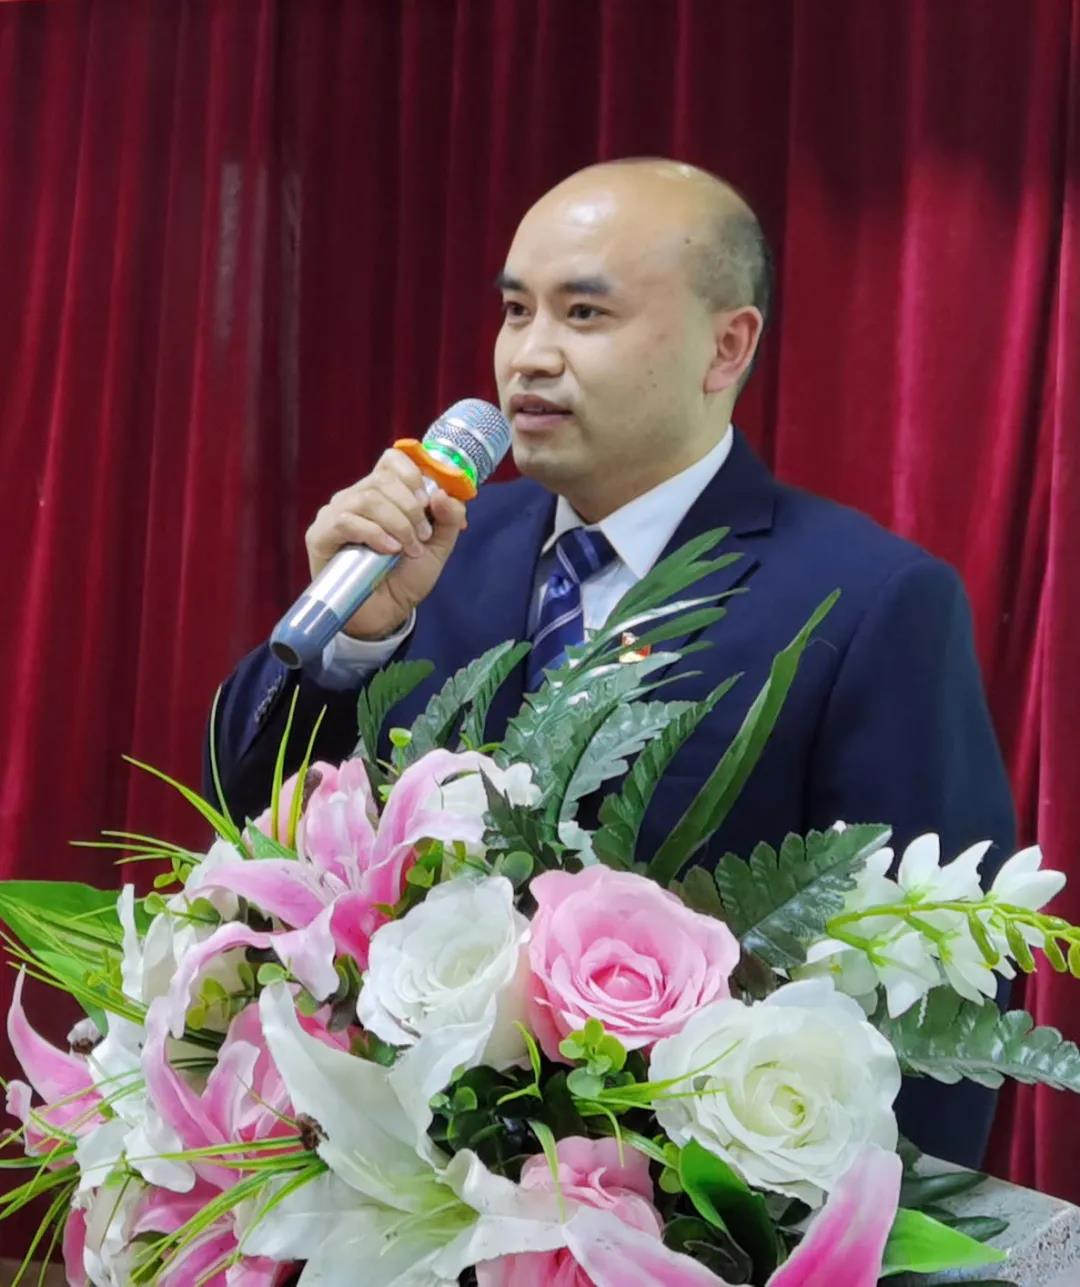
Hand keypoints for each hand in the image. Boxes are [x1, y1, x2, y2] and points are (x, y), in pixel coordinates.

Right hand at [305, 447, 467, 640]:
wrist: (385, 613)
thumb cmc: (406, 576)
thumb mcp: (438, 546)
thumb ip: (449, 519)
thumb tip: (444, 494)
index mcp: (383, 492)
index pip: (392, 460)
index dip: (413, 473)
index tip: (428, 502)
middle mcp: (356, 496)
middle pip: (383, 479)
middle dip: (410, 507)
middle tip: (422, 536)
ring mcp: (335, 514)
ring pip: (366, 498)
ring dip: (396, 522)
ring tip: (408, 548)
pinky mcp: (320, 535)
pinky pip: (345, 521)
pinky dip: (374, 533)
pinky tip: (388, 550)